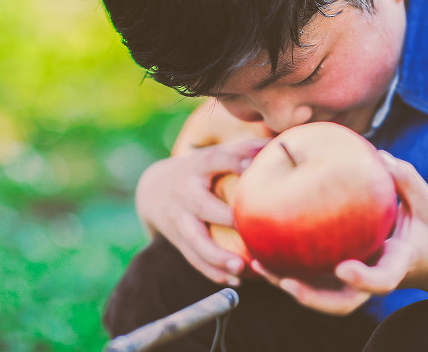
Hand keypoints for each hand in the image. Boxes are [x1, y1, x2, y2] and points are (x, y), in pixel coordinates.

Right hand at [135, 138, 268, 286]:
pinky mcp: (177, 239)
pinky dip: (212, 271)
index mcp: (197, 165)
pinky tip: (235, 281)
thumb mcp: (212, 155)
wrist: (154, 189)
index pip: (215, 159)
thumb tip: (273, 146)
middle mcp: (185, 191)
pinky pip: (193, 258)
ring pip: (194, 239)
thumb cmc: (199, 169)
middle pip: (202, 205)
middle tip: (248, 228)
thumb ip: (241, 150)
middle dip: (223, 217)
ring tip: (240, 267)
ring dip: (216, 255)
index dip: (232, 161)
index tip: (251, 166)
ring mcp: (178, 217)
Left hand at [249, 152, 427, 314]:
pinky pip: (319, 275)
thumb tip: (378, 155)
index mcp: (400, 264)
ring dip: (291, 285)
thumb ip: (406, 180)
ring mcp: (362, 279)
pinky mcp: (349, 273)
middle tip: (286, 282)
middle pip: (343, 302)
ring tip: (259, 265)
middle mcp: (376, 277)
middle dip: (312, 298)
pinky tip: (264, 251)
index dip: (363, 279)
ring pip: (324, 295)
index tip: (343, 268)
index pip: (382, 281)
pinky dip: (293, 268)